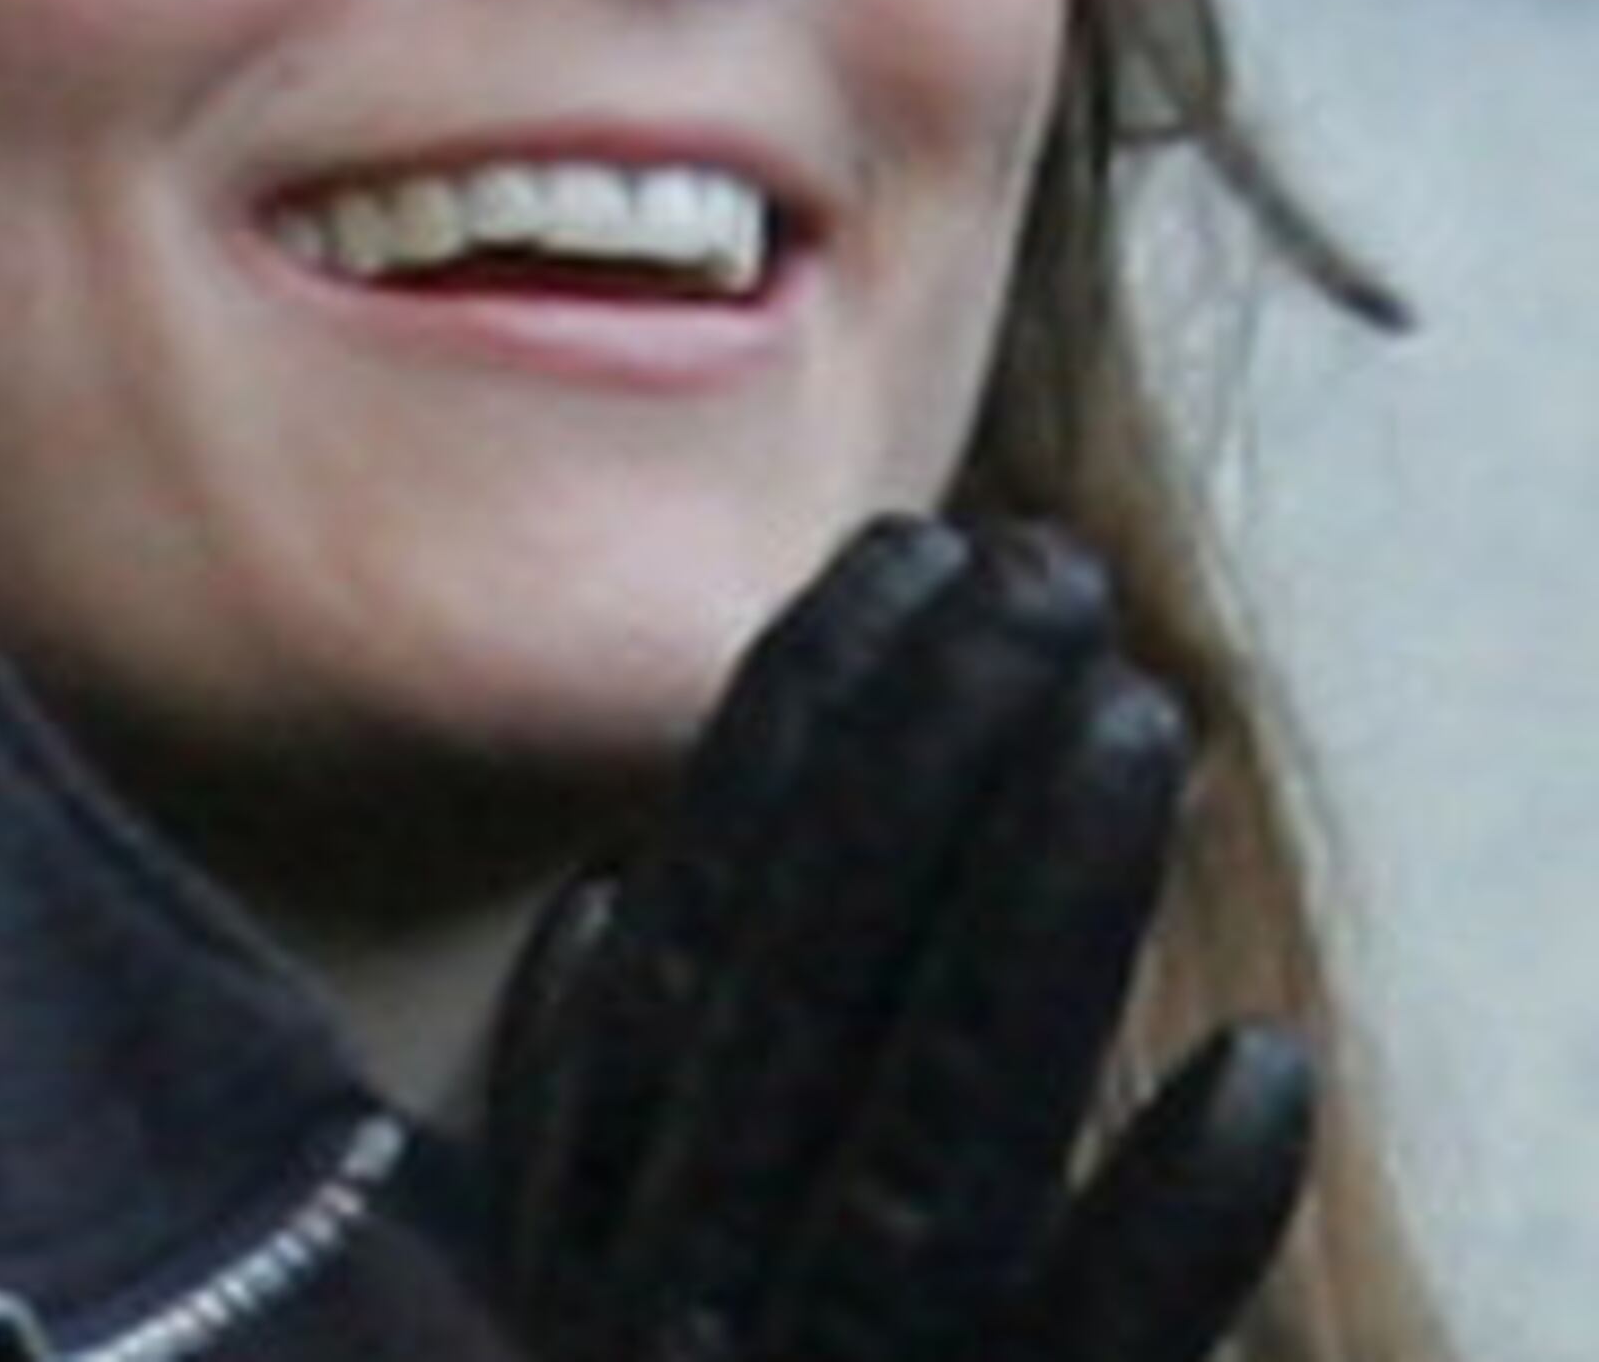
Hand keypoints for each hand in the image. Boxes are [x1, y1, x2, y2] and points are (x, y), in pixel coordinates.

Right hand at [483, 516, 1311, 1361]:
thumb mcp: (578, 1283)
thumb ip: (591, 1118)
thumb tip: (605, 915)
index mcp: (603, 1204)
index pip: (706, 901)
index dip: (806, 715)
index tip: (910, 555)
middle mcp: (690, 1278)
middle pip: (824, 964)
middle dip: (940, 741)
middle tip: (1050, 570)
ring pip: (948, 1110)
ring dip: (1049, 899)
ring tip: (1144, 720)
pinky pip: (1081, 1346)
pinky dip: (1168, 1213)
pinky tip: (1260, 1069)